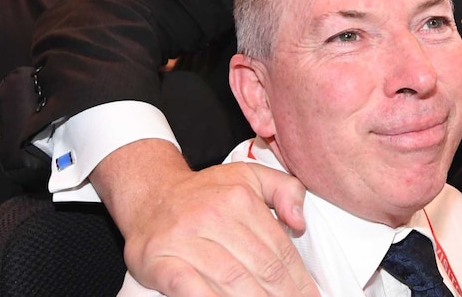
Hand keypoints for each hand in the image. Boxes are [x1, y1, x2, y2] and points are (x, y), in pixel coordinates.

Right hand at [93, 142, 316, 296]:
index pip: (278, 248)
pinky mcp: (159, 260)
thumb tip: (299, 223)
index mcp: (240, 198)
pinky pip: (188, 287)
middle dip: (283, 295)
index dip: (299, 279)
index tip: (311, 296)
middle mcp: (213, 217)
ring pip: (231, 280)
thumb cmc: (208, 193)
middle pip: (259, 267)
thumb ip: (285, 189)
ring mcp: (184, 239)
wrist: (151, 195)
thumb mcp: (250, 177)